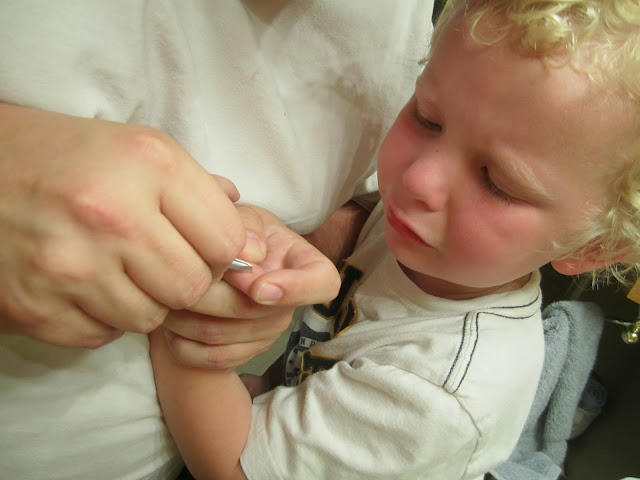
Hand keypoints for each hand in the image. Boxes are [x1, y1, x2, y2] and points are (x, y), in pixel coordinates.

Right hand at [0, 103, 246, 347]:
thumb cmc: (64, 155)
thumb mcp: (137, 147)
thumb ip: (199, 190)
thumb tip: (252, 244)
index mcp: (147, 166)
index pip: (226, 239)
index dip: (224, 250)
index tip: (206, 246)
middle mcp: (112, 217)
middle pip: (192, 287)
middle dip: (186, 278)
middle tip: (161, 260)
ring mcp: (71, 268)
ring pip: (152, 318)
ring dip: (146, 300)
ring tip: (119, 269)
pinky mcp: (37, 308)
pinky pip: (104, 335)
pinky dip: (104, 317)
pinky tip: (86, 285)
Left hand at [161, 205, 340, 367]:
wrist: (218, 257)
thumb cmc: (238, 231)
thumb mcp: (244, 214)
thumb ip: (245, 226)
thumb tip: (249, 256)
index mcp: (304, 264)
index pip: (323, 283)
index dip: (296, 290)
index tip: (259, 287)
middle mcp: (290, 305)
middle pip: (255, 313)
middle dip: (212, 293)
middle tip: (179, 274)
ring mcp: (268, 333)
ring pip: (222, 335)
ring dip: (185, 314)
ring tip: (166, 290)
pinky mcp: (243, 354)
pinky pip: (208, 358)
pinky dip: (180, 340)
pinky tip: (170, 317)